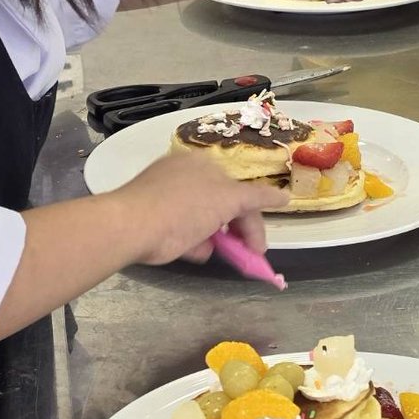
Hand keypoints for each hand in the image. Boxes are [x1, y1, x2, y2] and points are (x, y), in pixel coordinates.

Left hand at [116, 153, 285, 265]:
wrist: (133, 225)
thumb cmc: (184, 207)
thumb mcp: (228, 199)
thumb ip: (257, 198)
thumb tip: (285, 196)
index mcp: (204, 164)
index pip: (241, 191)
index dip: (254, 220)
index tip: (260, 248)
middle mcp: (187, 175)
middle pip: (224, 206)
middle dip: (235, 231)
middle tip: (245, 255)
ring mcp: (170, 196)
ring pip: (205, 221)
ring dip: (215, 239)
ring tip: (214, 252)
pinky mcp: (157, 218)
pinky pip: (185, 231)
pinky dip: (193, 243)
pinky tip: (193, 250)